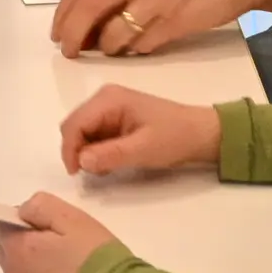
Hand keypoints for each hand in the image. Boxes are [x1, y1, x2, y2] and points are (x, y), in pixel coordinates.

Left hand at [0, 192, 121, 272]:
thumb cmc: (94, 255)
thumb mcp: (71, 217)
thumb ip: (39, 206)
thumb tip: (22, 211)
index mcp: (17, 248)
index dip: (19, 218)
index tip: (44, 221)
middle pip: (6, 248)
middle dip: (21, 239)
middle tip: (56, 239)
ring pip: (17, 270)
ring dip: (30, 261)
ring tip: (63, 260)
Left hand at [50, 0, 271, 58]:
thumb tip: (92, 4)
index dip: (64, 10)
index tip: (57, 29)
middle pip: (88, 9)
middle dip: (71, 34)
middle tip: (67, 50)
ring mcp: (156, 0)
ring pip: (112, 34)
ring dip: (104, 48)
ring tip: (107, 50)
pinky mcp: (174, 24)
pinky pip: (141, 46)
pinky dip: (133, 51)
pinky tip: (137, 48)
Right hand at [60, 84, 222, 176]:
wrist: (202, 134)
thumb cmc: (174, 138)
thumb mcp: (143, 149)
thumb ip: (110, 154)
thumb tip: (80, 160)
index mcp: (109, 99)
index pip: (74, 124)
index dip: (69, 150)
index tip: (76, 174)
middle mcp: (104, 98)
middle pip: (74, 126)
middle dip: (77, 150)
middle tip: (92, 172)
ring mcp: (110, 108)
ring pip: (82, 132)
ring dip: (87, 152)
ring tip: (106, 168)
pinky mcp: (115, 119)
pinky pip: (94, 135)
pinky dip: (96, 151)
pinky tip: (111, 162)